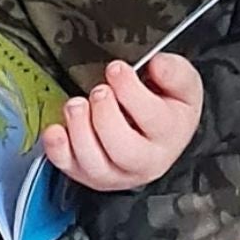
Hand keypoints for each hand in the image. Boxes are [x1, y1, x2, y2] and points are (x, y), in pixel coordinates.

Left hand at [43, 52, 202, 193]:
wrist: (160, 136)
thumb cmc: (168, 107)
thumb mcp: (183, 85)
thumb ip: (174, 71)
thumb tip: (157, 64)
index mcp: (170, 134)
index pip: (152, 118)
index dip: (130, 91)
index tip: (116, 69)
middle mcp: (144, 161)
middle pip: (123, 149)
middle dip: (105, 116)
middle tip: (99, 91)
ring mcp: (115, 173)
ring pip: (94, 163)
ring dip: (79, 131)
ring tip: (77, 104)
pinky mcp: (89, 175)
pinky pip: (70, 169)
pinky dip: (57, 150)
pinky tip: (56, 129)